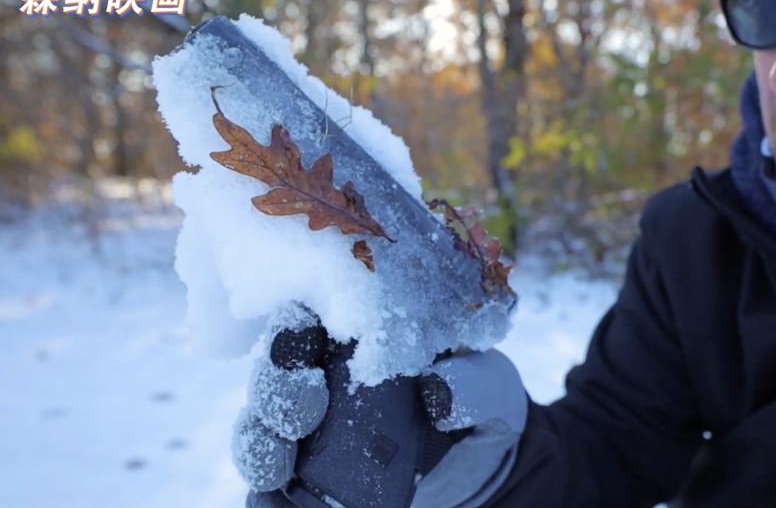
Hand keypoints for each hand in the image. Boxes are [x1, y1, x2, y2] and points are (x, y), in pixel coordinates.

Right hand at [232, 304, 526, 507]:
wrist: (478, 459)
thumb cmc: (479, 399)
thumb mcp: (490, 385)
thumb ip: (472, 381)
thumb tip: (436, 393)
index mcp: (356, 328)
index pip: (308, 313)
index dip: (295, 325)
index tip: (309, 344)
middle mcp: (319, 370)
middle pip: (272, 368)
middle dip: (276, 386)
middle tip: (305, 411)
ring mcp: (306, 424)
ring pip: (257, 423)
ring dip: (259, 439)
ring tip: (278, 465)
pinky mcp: (305, 472)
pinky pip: (267, 475)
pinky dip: (263, 485)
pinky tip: (274, 493)